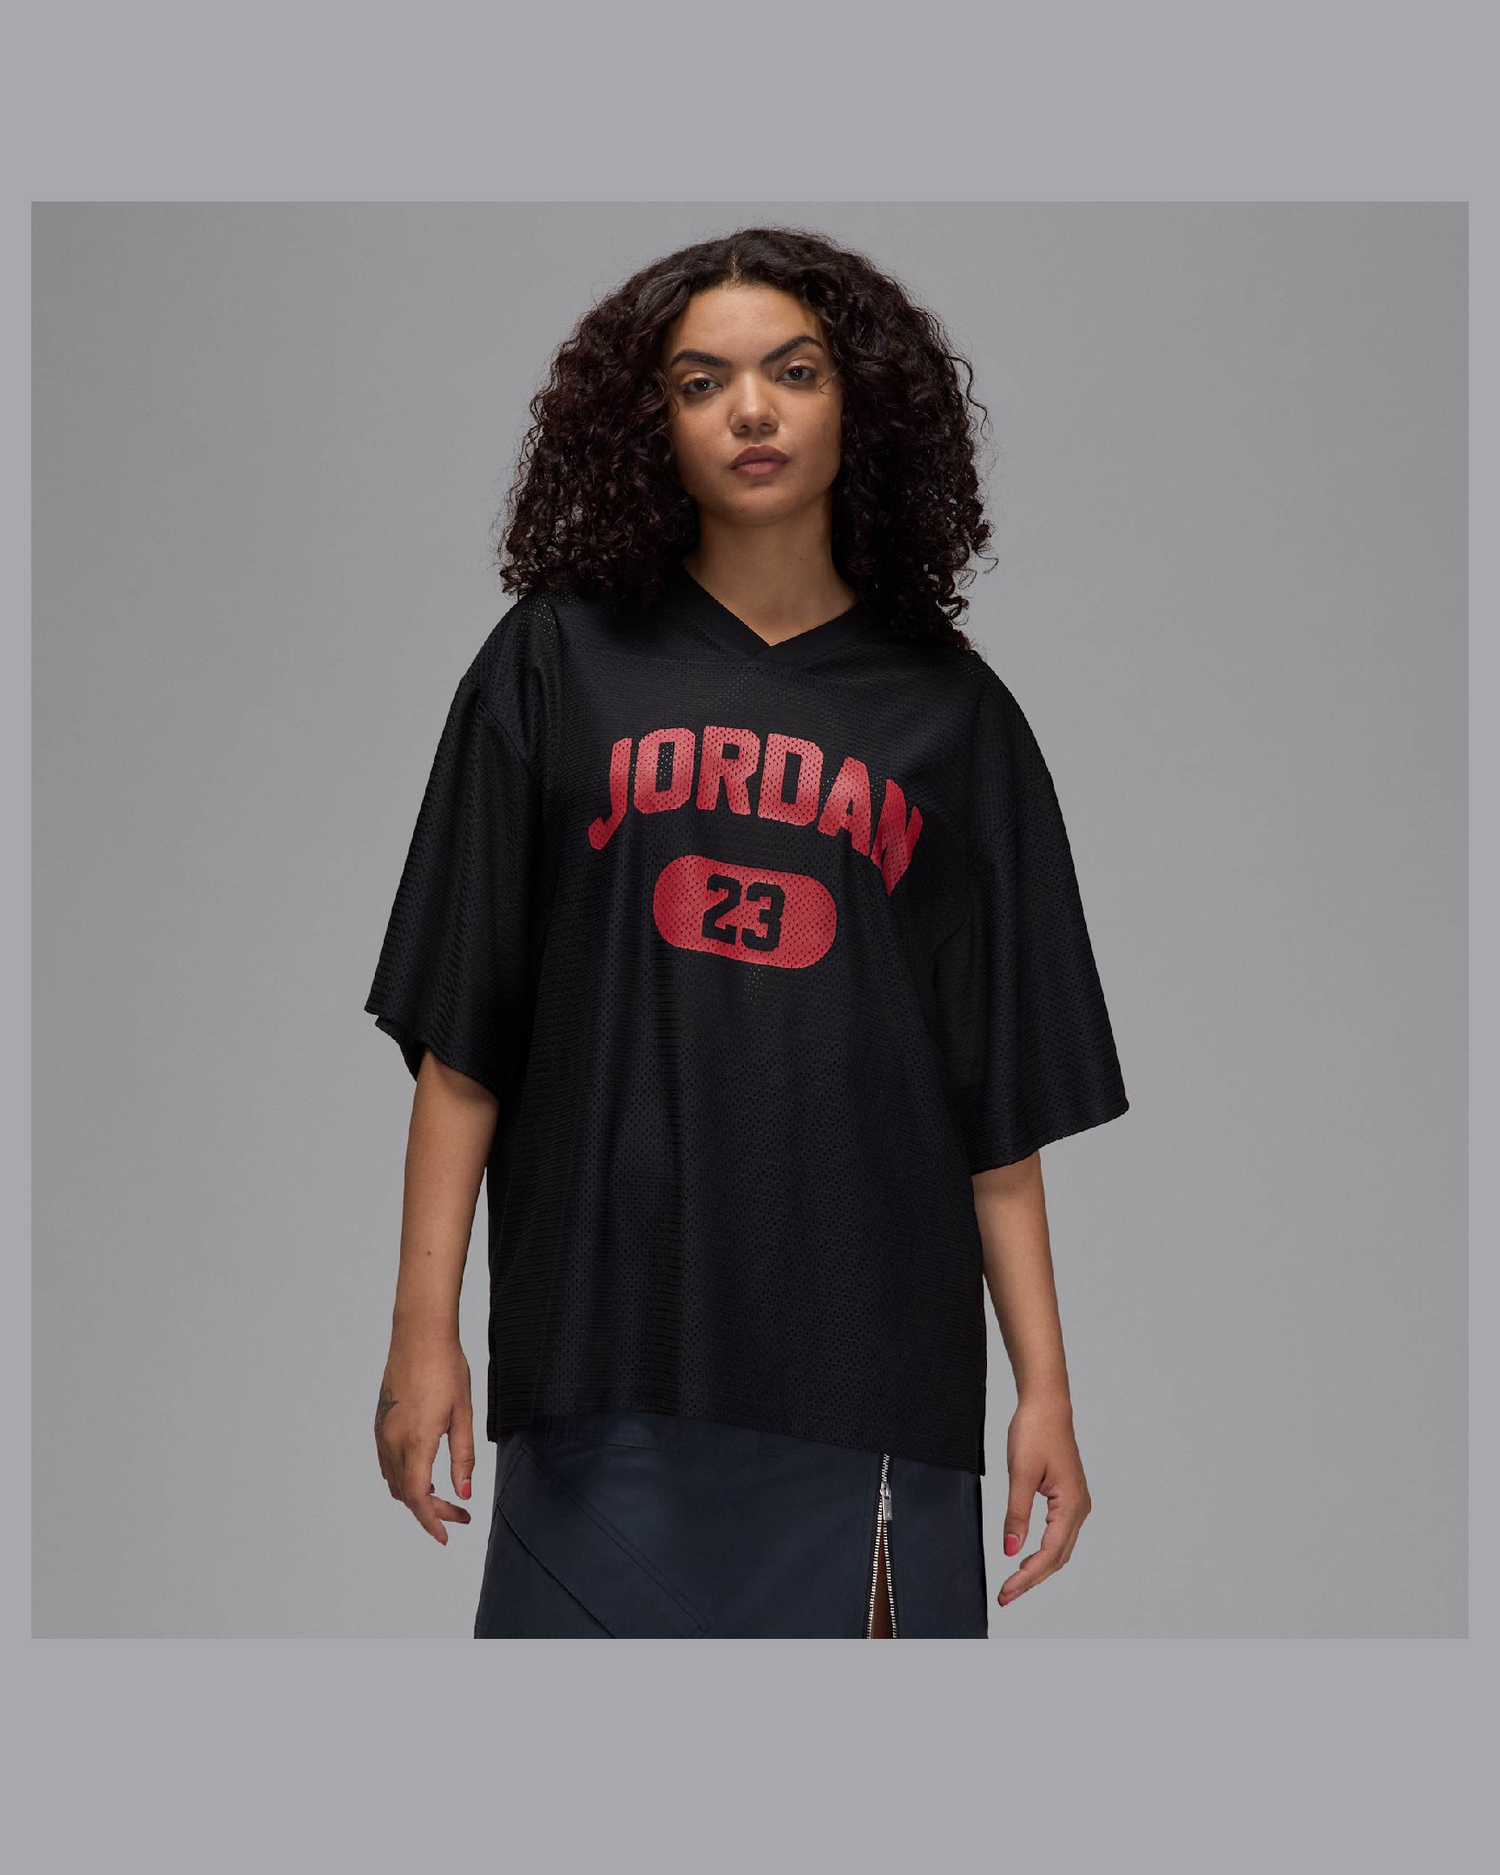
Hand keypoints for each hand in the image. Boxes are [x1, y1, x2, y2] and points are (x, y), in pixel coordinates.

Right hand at [374, 1333, 475, 1544]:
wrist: (419, 1335)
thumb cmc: (446, 1369)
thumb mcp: (463, 1414)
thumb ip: (463, 1457)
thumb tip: (465, 1492)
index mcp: (415, 1442)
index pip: (419, 1497)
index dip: (432, 1521)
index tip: (446, 1535)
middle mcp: (392, 1441)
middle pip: (406, 1493)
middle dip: (431, 1510)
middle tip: (459, 1514)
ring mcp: (382, 1431)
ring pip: (394, 1480)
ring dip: (416, 1494)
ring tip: (444, 1495)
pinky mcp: (379, 1422)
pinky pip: (386, 1462)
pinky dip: (403, 1477)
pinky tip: (423, 1472)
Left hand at [997, 1395, 1090, 1608]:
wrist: (1046, 1405)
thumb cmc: (1035, 1432)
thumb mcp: (1020, 1474)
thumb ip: (1016, 1514)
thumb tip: (1010, 1551)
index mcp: (1071, 1504)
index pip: (1049, 1553)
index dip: (1027, 1577)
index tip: (1006, 1591)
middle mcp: (1080, 1508)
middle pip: (1057, 1557)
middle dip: (1032, 1579)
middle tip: (1006, 1596)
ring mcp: (1076, 1504)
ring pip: (1060, 1549)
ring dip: (1038, 1569)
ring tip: (1014, 1584)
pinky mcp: (1068, 1498)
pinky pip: (1059, 1535)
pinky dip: (1044, 1552)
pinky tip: (1027, 1557)